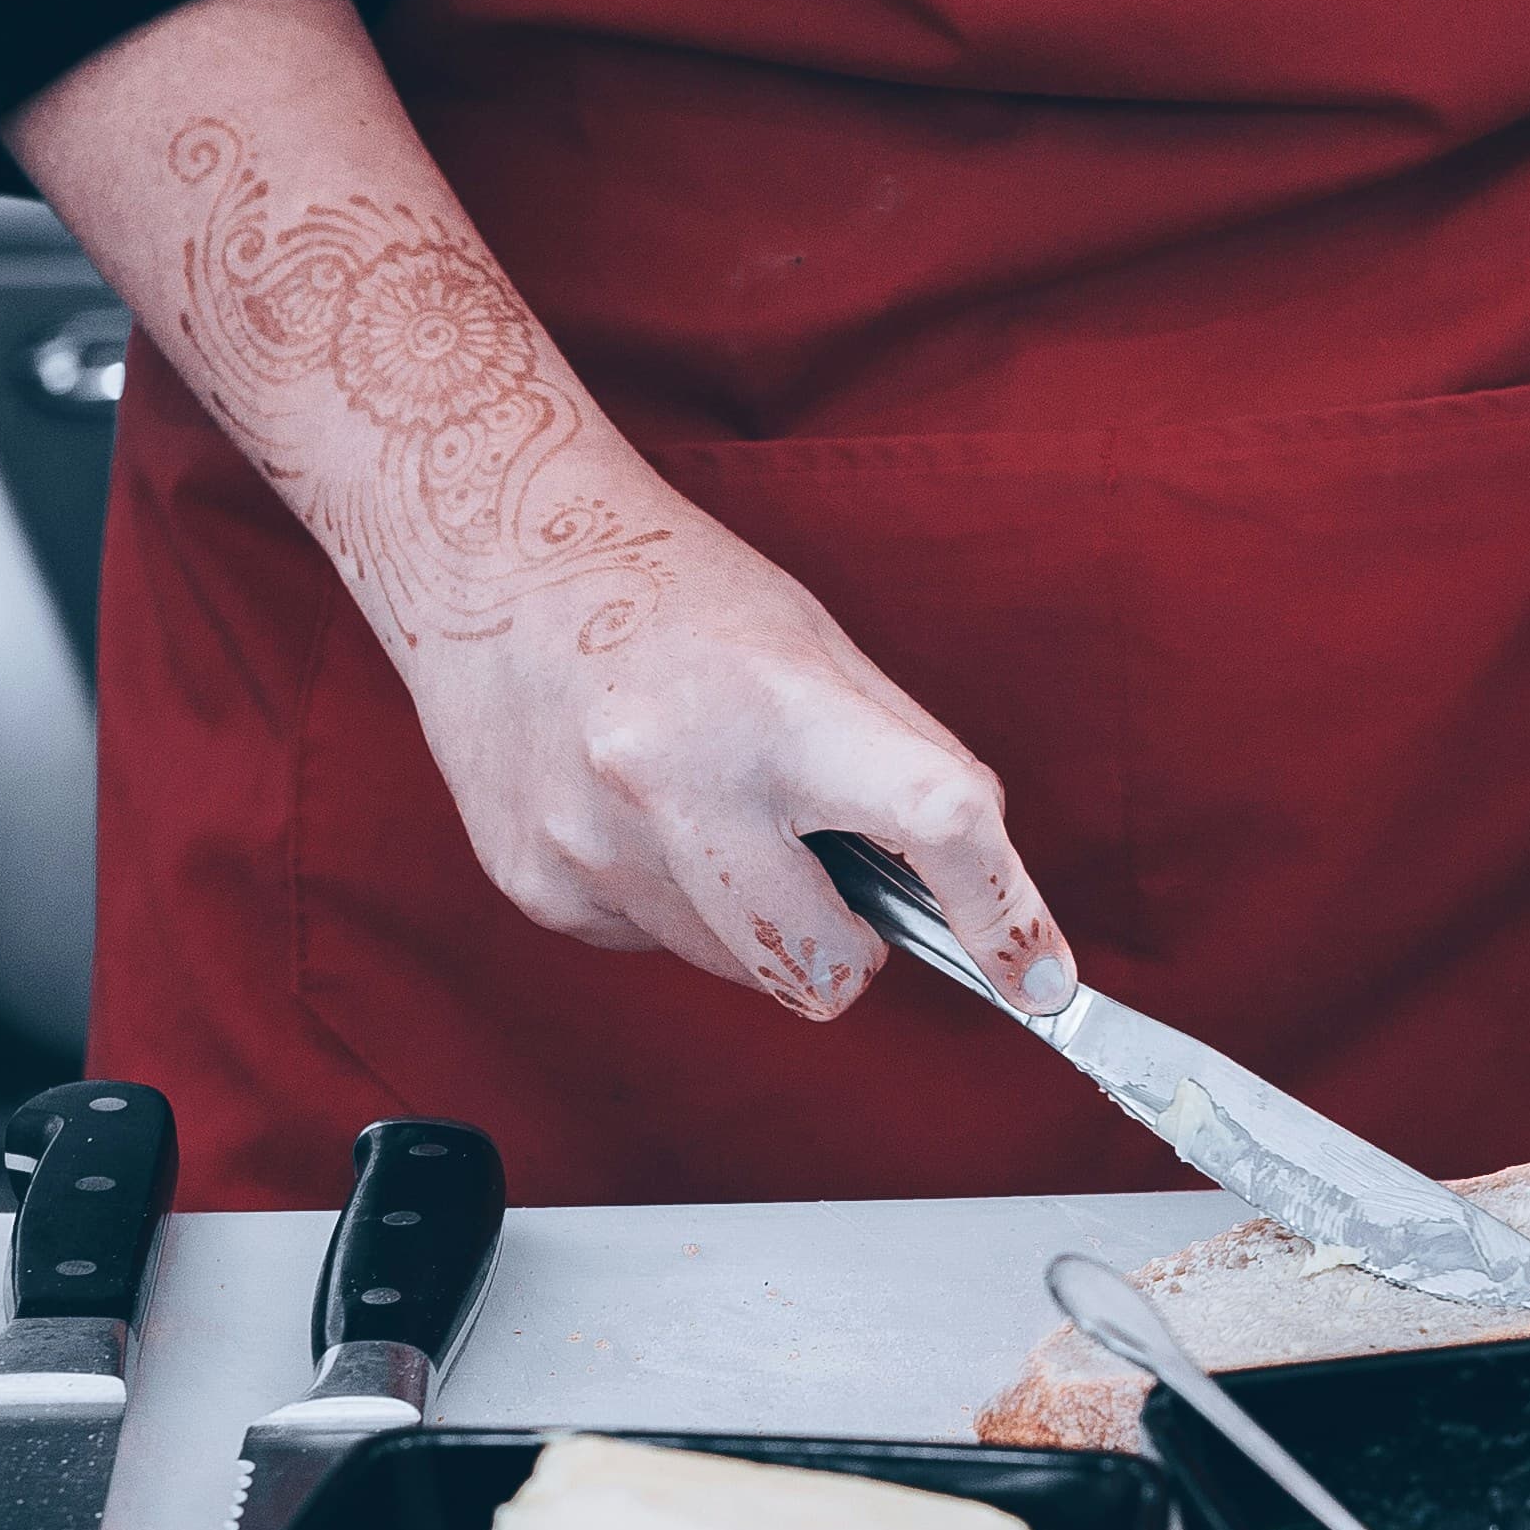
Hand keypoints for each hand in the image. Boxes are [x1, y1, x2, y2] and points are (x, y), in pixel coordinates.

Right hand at [399, 503, 1071, 1022]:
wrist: (488, 552)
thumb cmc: (671, 594)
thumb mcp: (812, 649)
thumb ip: (897, 769)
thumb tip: (976, 898)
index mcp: (777, 704)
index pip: (931, 820)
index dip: (1002, 912)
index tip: (1040, 978)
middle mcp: (678, 781)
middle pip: (821, 972)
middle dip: (847, 949)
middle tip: (829, 873)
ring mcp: (596, 848)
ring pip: (739, 970)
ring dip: (750, 917)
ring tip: (701, 801)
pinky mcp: (538, 888)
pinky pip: (657, 946)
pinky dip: (672, 899)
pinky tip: (633, 811)